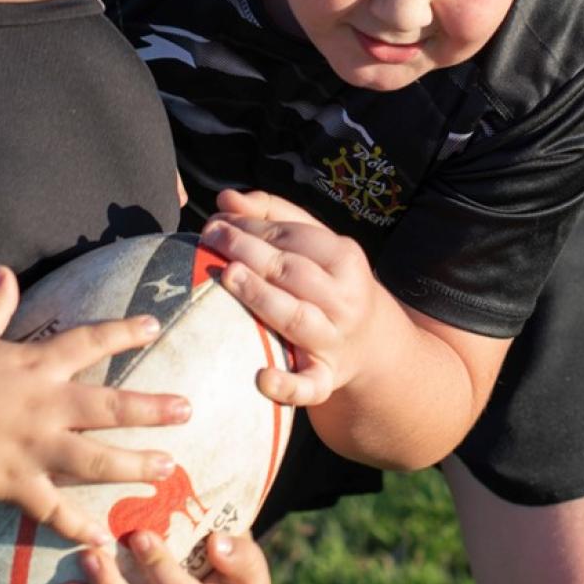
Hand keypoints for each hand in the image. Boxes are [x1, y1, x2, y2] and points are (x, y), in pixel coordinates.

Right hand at [0, 267, 192, 544]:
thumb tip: (5, 271)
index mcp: (34, 364)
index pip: (90, 341)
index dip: (124, 331)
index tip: (155, 326)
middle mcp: (43, 404)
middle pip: (110, 405)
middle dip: (153, 408)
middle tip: (188, 409)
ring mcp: (32, 447)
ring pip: (96, 459)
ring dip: (135, 465)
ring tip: (168, 469)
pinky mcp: (14, 483)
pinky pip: (53, 509)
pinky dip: (78, 526)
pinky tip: (104, 539)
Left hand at [200, 188, 395, 407]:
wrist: (372, 345)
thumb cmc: (329, 283)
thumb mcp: (316, 244)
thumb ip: (273, 215)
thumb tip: (226, 198)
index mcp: (345, 259)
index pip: (294, 236)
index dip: (252, 225)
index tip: (217, 220)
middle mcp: (344, 299)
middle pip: (293, 271)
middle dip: (250, 251)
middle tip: (211, 237)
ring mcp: (336, 340)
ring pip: (297, 318)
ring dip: (261, 297)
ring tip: (228, 276)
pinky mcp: (327, 378)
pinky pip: (309, 385)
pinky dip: (287, 385)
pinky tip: (261, 378)